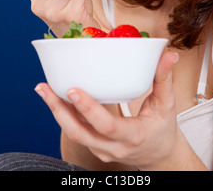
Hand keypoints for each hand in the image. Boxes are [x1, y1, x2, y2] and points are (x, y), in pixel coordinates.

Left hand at [35, 51, 179, 169]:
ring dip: (56, 111)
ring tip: (43, 89)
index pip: (106, 126)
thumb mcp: (167, 105)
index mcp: (133, 136)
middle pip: (80, 132)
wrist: (160, 158)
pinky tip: (55, 98)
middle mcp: (113, 147)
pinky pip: (76, 132)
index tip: (73, 89)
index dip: (88, 109)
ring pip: (74, 133)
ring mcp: (102, 150)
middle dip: (59, 110)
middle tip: (45, 88)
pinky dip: (64, 115)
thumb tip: (168, 55)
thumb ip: (164, 79)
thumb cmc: (163, 130)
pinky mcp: (95, 147)